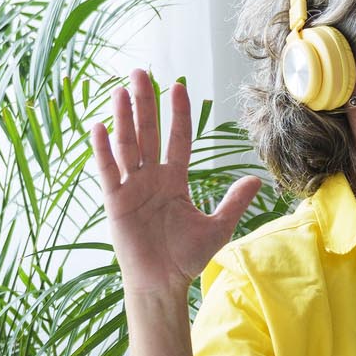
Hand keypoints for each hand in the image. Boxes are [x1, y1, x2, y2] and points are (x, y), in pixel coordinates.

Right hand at [90, 69, 264, 294]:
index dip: (178, 114)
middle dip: (144, 103)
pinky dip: (103, 151)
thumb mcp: (218, 226)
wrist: (164, 283)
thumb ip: (234, 202)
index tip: (178, 86)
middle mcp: (151, 178)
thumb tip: (256, 179)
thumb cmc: (186, 257)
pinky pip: (108, 172)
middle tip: (140, 72)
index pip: (177, 139)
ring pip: (127, 146)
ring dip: (124, 118)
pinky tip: (99, 126)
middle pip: (147, 133)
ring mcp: (132, 188)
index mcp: (174, 180)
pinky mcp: (116, 202)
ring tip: (121, 90)